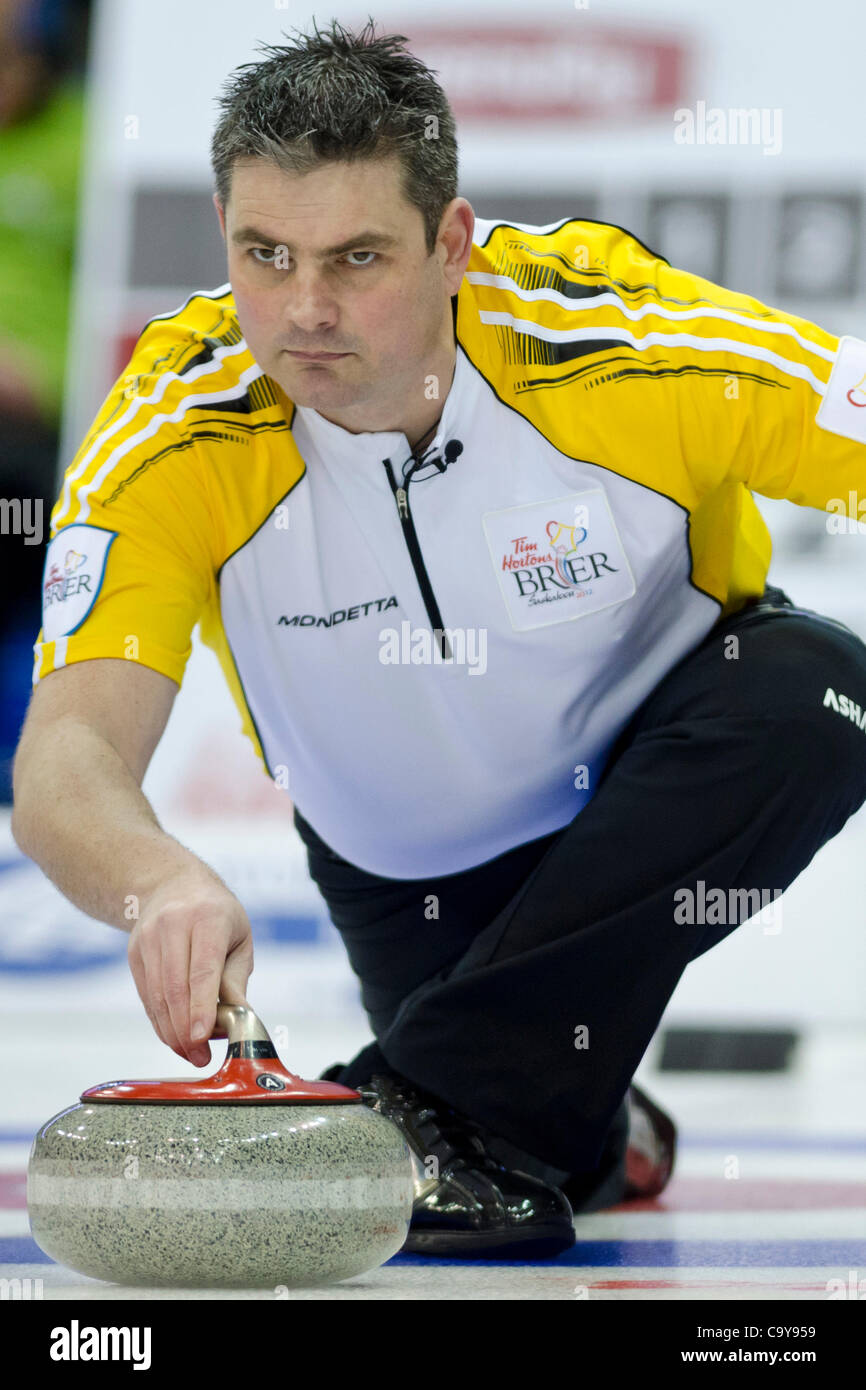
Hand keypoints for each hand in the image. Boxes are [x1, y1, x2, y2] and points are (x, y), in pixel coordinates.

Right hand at [127, 869, 254, 1066]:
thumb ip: (236, 978)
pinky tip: (174, 1037)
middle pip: (175, 988)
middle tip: (200, 1057)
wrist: (170, 884)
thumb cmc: (215, 913)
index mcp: (207, 918)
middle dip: (185, 1030)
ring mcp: (148, 940)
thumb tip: (240, 1018)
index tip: (202, 1037)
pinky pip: (146, 996)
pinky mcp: (134, 954)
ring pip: (156, 996)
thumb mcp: (238, 937)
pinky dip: (160, 1021)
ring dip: (171, 1032)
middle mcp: (173, 926)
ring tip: (190, 1053)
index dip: (200, 1007)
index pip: (202, 970)